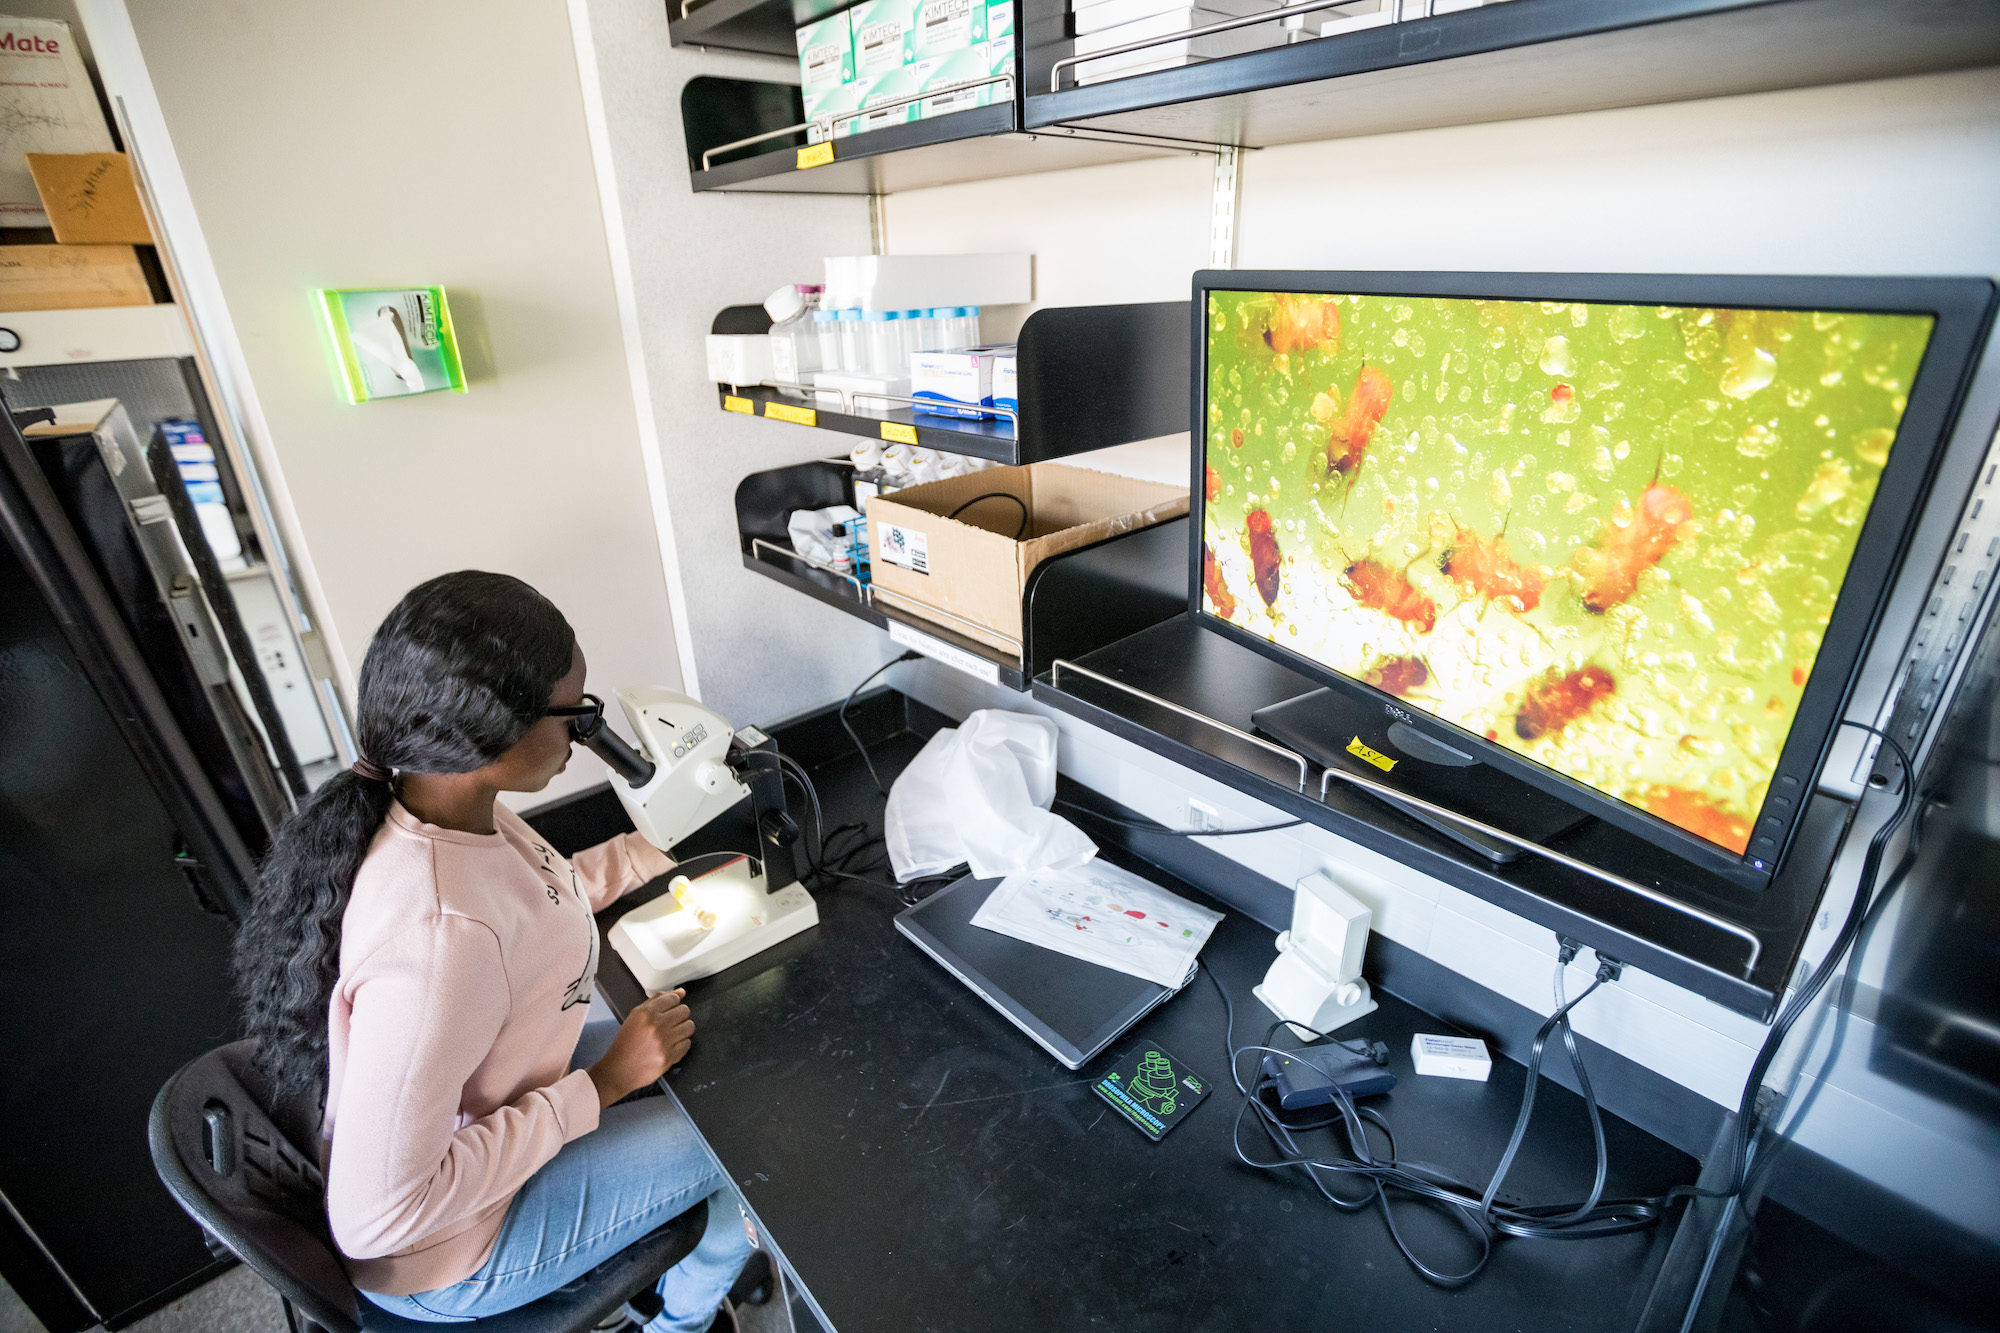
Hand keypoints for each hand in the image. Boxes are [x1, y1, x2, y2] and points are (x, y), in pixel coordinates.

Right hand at [586, 990, 693, 1107]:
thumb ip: (658, 1000)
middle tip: (670, 1024)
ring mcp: (664, 1042)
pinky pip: (687, 1044)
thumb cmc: (626, 1043)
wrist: (619, 1070)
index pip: (673, 998)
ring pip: (689, 1026)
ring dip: (683, 1030)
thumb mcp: (635, 1016)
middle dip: (679, 1016)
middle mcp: (656, 1025)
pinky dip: (681, 1045)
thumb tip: (681, 992)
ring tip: (671, 1035)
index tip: (669, 1010)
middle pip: (684, 1011)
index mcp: (646, 1013)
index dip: (673, 1004)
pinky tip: (670, 1047)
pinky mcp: (669, 1057)